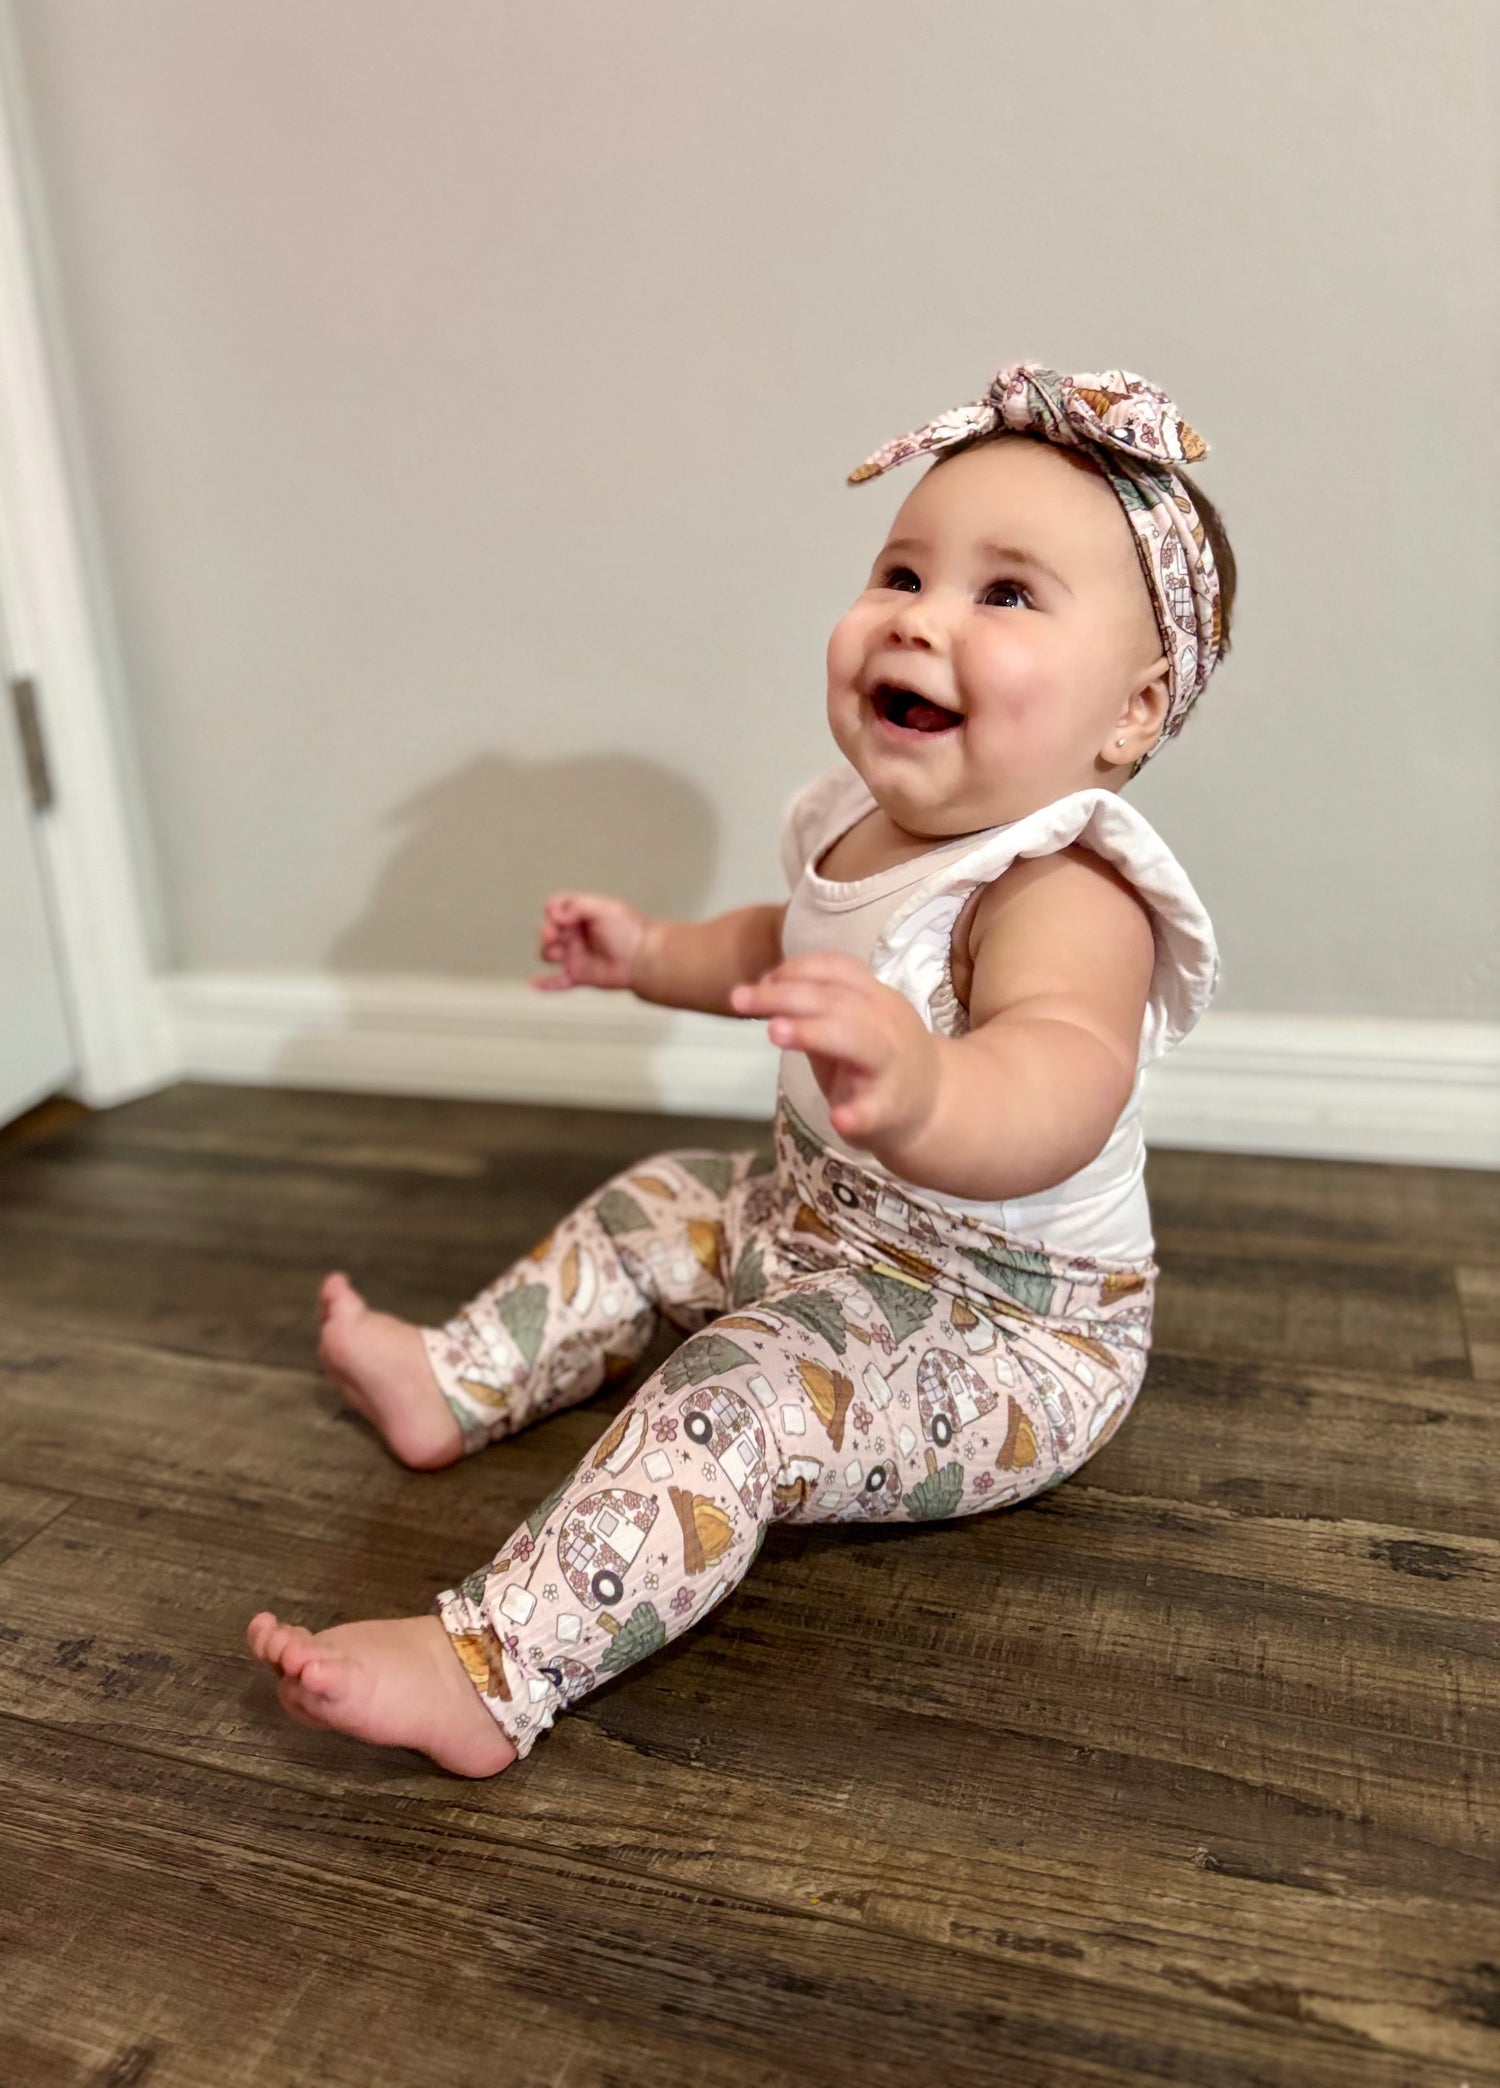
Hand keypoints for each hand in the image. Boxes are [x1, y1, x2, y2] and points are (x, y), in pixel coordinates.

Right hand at [532, 891, 649, 991]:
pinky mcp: (579, 974)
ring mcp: (577, 954)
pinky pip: (558, 981)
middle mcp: (577, 934)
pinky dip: (546, 983)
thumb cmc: (630, 931)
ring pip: (548, 953)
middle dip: (546, 931)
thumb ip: (576, 906)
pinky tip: (534, 984)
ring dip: (548, 952)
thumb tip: (556, 915)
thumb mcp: (603, 908)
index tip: (558, 914)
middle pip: (548, 930)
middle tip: (551, 934)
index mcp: (583, 914)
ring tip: (559, 953)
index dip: (553, 909)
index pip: (557, 907)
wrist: (644, 958)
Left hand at [730, 952, 940, 1152]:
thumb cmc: (877, 1062)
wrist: (933, 1108)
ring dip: (812, 1032)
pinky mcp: (891, 1108)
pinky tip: (838, 1119)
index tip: (760, 979)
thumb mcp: (849, 1026)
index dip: (796, 969)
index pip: (837, 969)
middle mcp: (887, 1023)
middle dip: (784, 996)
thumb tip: (758, 990)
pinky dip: (857, 1113)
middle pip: (835, 1000)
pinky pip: (875, 1109)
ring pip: (856, 1040)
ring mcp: (892, 1065)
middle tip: (739, 999)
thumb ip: (811, 1011)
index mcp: (876, 997)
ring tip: (774, 1032)